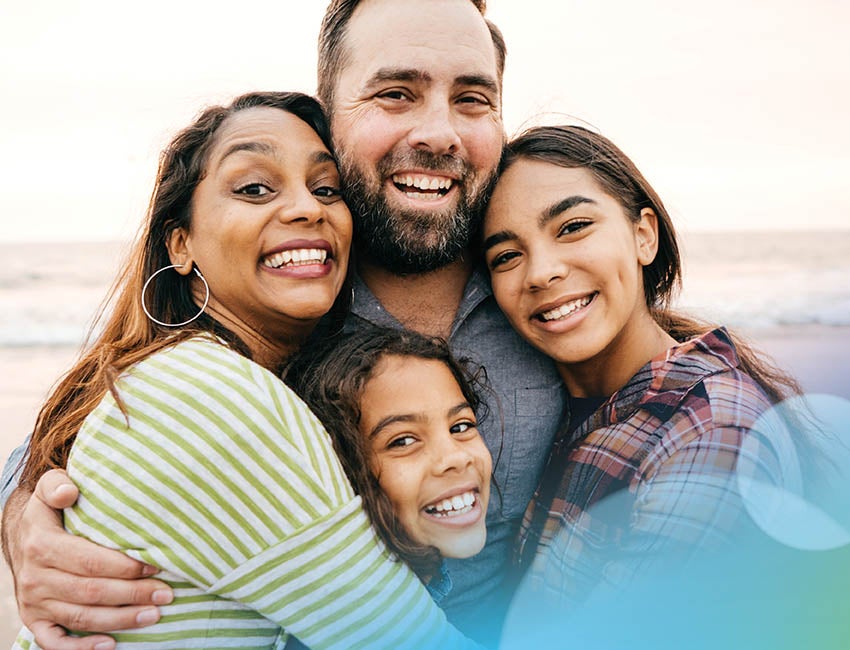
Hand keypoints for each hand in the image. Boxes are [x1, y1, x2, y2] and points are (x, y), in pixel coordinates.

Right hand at [6, 469, 173, 649]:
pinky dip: (81, 648)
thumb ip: (57, 484)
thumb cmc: (50, 510)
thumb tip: (69, 492)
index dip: (125, 566)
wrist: (22, 535)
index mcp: (42, 545)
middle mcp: (35, 577)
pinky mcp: (34, 620)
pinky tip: (111, 644)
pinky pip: (54, 642)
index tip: (156, 565)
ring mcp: (34, 602)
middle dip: (132, 594)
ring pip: (80, 617)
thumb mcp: (50, 488)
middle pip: (90, 592)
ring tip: (154, 615)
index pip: (89, 561)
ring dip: (120, 620)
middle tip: (166, 594)